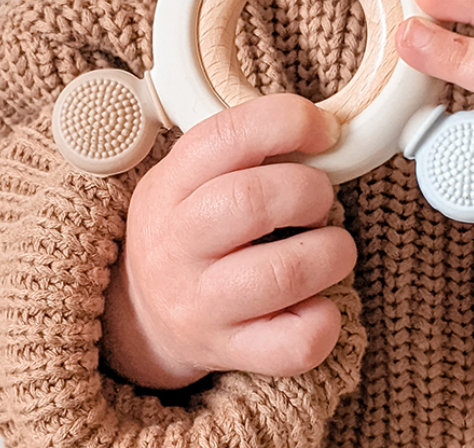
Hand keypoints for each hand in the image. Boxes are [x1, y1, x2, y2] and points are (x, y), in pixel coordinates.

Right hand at [100, 94, 356, 388]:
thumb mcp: (191, 176)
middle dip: (313, 191)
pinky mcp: (229, 351)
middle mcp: (177, 244)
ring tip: (330, 249)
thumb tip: (327, 132)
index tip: (324, 130)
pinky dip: (326, 320)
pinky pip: (296, 343)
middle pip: (256, 200)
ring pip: (286, 273)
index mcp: (170, 185)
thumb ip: (245, 149)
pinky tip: (317, 302)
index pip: (229, 135)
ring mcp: (201, 304)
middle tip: (319, 199)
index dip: (289, 122)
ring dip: (332, 252)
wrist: (140, 318)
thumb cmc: (189, 230)